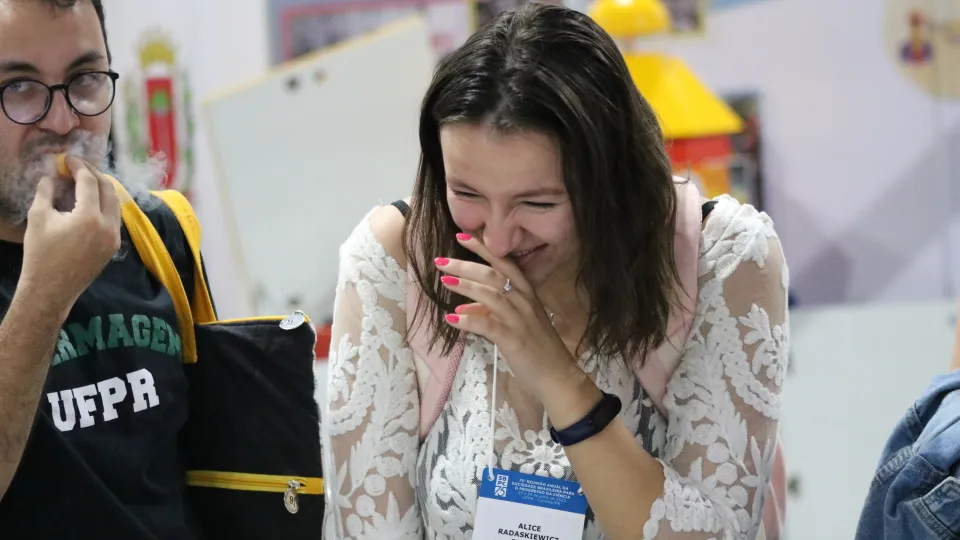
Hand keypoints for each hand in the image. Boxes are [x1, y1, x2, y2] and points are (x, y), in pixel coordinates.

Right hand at [20, 156, 120, 311]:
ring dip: (103, 188)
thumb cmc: (40, 254)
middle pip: (108, 189)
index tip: (69, 159)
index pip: (90, 182)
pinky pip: (115, 218)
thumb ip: (46, 191)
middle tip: (79, 166)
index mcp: (89, 217)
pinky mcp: (114, 247)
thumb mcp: (38, 218)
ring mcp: (114, 237)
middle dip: (94, 174)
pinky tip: (91, 201)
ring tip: (85, 181)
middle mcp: (108, 226)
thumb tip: (50, 173)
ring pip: (115, 203)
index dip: (79, 167)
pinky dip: (106, 205)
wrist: (51, 290)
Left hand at [435, 233, 581, 401]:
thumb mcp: (516, 323)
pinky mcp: (514, 340)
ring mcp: (520, 320)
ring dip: (466, 286)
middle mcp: (524, 301)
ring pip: (491, 295)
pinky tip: (451, 319)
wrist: (557, 376)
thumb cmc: (537, 348)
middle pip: (493, 275)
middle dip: (466, 265)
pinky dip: (469, 321)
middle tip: (441, 261)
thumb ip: (491, 312)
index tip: (462, 235)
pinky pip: (489, 326)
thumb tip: (463, 308)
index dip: (483, 248)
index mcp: (527, 293)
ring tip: (444, 281)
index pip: (504, 263)